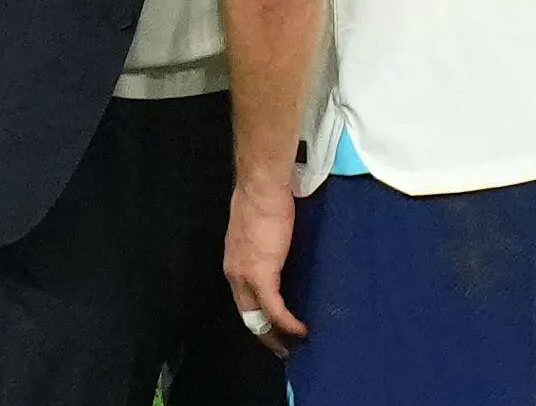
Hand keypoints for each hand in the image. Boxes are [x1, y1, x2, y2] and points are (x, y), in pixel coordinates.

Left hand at [225, 182, 306, 355]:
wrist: (261, 188)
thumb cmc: (264, 199)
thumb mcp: (259, 229)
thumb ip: (263, 245)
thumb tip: (276, 252)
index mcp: (234, 262)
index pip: (243, 299)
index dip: (257, 316)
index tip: (271, 328)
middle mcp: (235, 274)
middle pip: (248, 315)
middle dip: (265, 333)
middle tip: (282, 347)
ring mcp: (246, 276)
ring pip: (259, 317)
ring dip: (276, 333)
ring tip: (293, 344)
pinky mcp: (262, 276)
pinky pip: (275, 309)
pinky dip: (288, 323)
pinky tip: (301, 330)